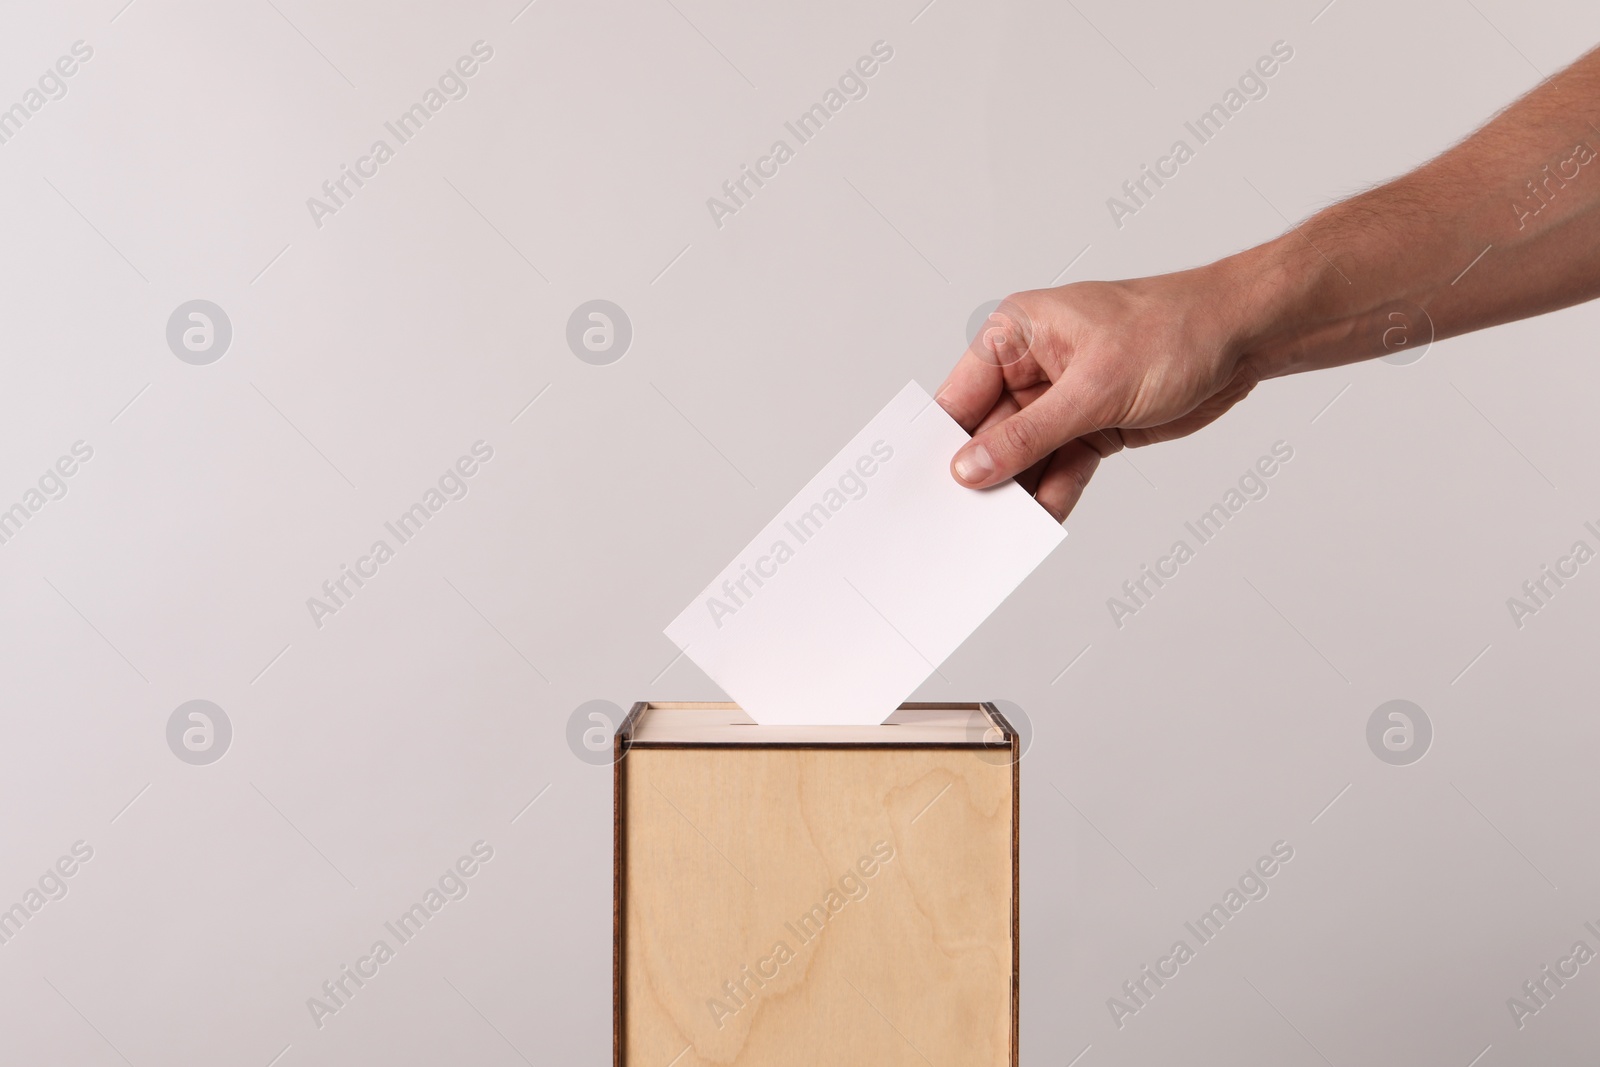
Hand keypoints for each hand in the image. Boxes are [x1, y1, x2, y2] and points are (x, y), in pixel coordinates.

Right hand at [936, 263, 1265, 521]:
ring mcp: (1061, 399)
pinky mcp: (1091, 426)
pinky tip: (1044, 517)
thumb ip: (1028, 434)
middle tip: (965, 520)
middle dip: (983, 475)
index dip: (942, 441)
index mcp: (1016, 333)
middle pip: (989, 433)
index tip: (926, 485)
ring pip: (1025, 456)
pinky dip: (1055, 491)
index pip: (961, 395)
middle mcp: (1032, 366)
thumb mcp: (1092, 388)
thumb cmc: (1172, 329)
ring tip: (1004, 528)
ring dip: (1020, 489)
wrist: (1243, 337)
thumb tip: (972, 467)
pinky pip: (1060, 466)